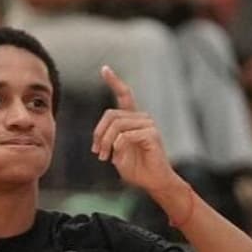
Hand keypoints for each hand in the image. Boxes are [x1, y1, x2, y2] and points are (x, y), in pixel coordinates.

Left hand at [91, 66, 176, 193]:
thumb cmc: (136, 169)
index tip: (104, 69)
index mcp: (133, 120)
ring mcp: (148, 125)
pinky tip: (116, 157)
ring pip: (116, 126)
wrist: (154, 183)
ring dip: (105, 143)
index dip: (114, 82)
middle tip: (97, 153)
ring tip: (104, 157)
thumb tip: (103, 135)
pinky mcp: (152, 135)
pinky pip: (125, 136)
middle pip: (111, 115)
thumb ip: (109, 138)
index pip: (124, 95)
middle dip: (98, 134)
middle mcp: (142, 118)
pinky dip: (116, 147)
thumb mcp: (116, 152)